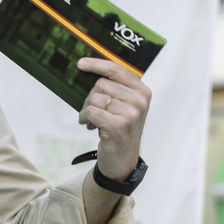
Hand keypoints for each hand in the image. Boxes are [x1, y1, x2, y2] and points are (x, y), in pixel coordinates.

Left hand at [77, 58, 151, 180]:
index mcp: (142, 91)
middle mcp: (140, 101)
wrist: (123, 159)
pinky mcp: (118, 125)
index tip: (81, 64)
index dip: (97, 64)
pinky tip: (88, 125)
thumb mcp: (124, 107)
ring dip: (86, 109)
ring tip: (92, 120)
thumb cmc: (120, 130)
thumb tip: (88, 69)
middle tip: (91, 110)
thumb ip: (115, 89)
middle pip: (101, 85)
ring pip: (94, 98)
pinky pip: (91, 111)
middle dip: (90, 97)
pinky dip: (85, 117)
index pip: (117, 70)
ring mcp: (131, 113)